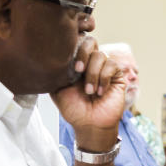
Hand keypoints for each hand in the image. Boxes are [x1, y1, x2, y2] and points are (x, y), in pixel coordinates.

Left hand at [51, 36, 125, 152]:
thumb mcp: (56, 88)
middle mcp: (91, 63)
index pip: (77, 41)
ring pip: (101, 55)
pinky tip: (100, 92)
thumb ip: (54, 71)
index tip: (67, 61)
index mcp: (76, 62)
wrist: (89, 124)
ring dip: (93, 73)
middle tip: (77, 71)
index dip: (73, 43)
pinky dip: (104, 78)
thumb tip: (48, 55)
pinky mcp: (117, 76)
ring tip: (89, 91)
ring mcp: (104, 69)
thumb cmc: (73, 109)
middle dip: (83, 54)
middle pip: (90, 41)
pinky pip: (112, 66)